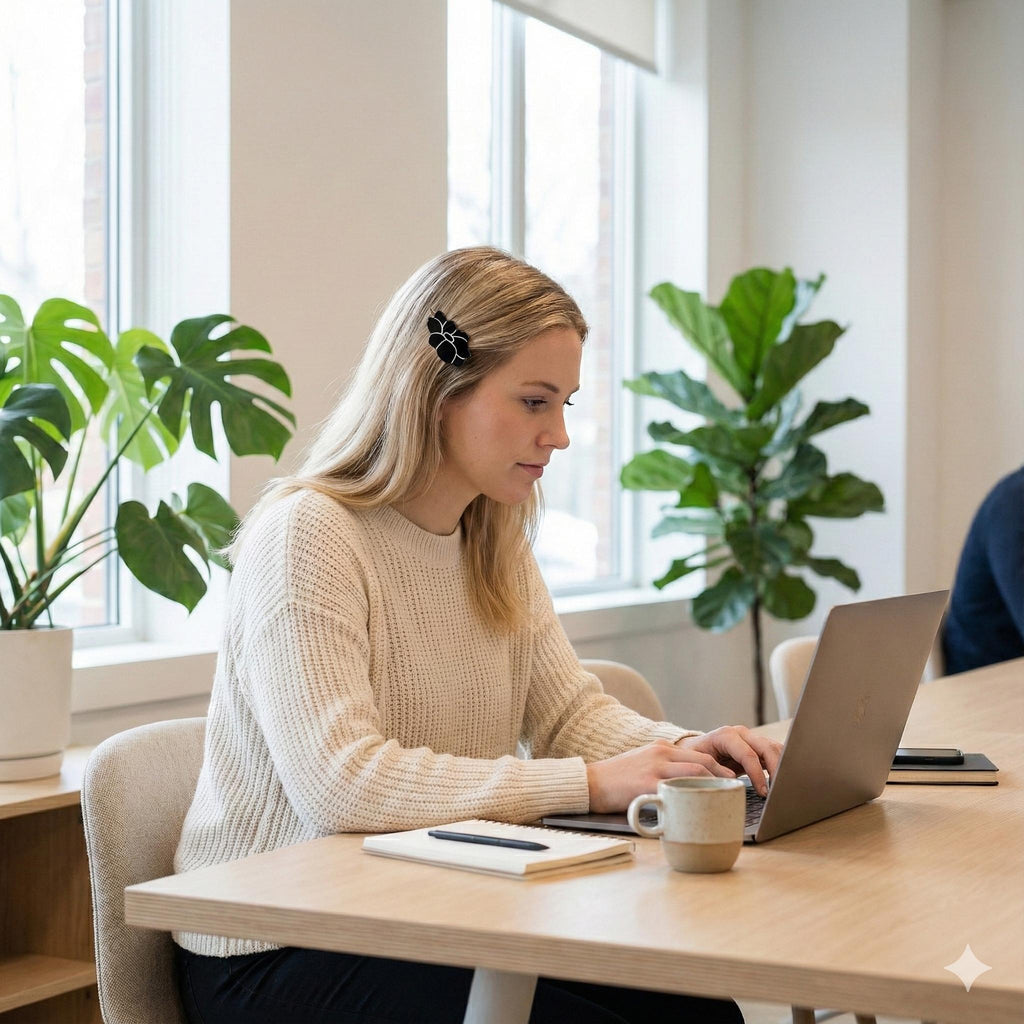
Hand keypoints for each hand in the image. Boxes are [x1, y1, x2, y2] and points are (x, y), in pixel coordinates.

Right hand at [586, 738, 747, 813]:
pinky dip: (693, 799)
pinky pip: (678, 790)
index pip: (700, 757)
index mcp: (662, 749)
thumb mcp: (643, 764)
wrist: (589, 782)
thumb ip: (665, 770)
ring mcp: (655, 768)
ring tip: (727, 801)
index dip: (720, 770)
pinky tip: (702, 810)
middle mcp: (661, 754)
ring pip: (696, 773)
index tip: (732, 784)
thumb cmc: (617, 779)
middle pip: (704, 763)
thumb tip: (689, 788)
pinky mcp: (648, 784)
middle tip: (738, 793)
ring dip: (716, 787)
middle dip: (724, 778)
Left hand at [677, 726, 782, 796]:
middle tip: (779, 792)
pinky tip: (782, 781)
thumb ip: (713, 772)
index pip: (748, 755)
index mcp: (726, 735)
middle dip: (776, 770)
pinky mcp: (756, 746)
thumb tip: (730, 783)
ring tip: (783, 788)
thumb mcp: (699, 764)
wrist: (693, 749)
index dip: (757, 775)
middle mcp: (741, 733)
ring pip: (774, 748)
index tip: (764, 793)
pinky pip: (774, 753)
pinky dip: (781, 765)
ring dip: (782, 767)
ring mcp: (750, 738)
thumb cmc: (694, 757)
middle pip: (767, 748)